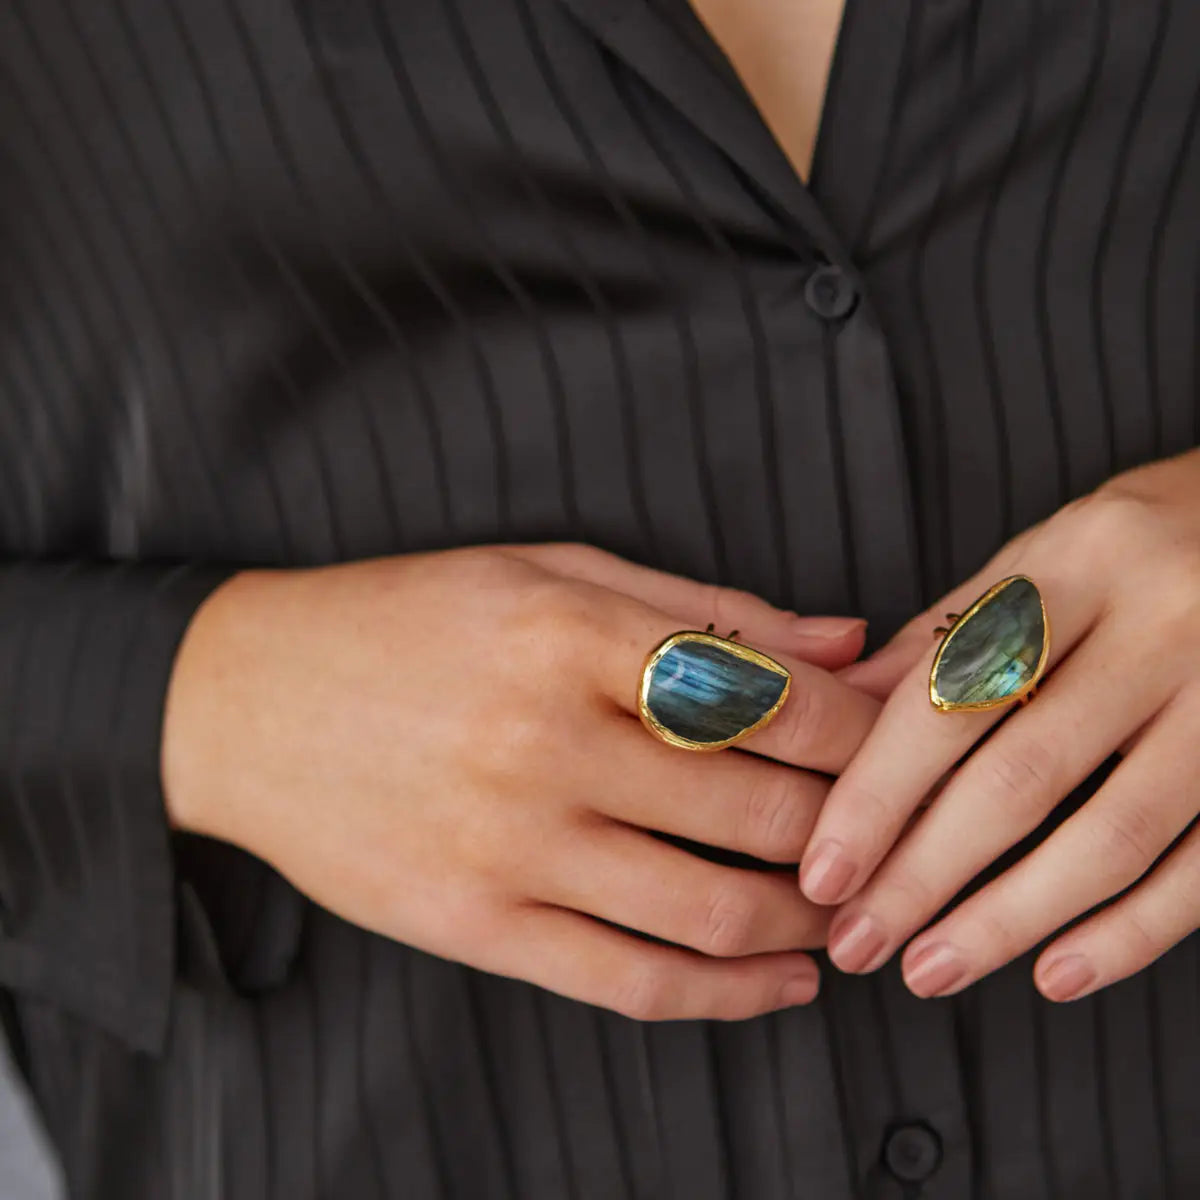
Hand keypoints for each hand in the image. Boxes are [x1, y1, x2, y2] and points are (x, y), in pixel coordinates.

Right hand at [162, 543, 877, 1020]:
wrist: (245, 700)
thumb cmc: (403, 619)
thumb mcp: (547, 570)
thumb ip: (701, 607)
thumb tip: (842, 640)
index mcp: (569, 634)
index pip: (771, 698)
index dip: (862, 729)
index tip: (898, 742)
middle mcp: (545, 743)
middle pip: (762, 810)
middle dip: (856, 828)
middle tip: (893, 829)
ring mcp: (509, 847)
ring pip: (714, 910)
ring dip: (812, 919)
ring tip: (850, 905)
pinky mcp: (476, 928)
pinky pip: (633, 984)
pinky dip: (731, 996)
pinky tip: (785, 981)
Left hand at [800, 448, 1199, 1002]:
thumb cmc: (1147, 543)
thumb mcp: (1045, 555)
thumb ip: (946, 633)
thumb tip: (841, 711)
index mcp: (1081, 561)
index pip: (953, 694)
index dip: (877, 794)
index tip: (825, 870)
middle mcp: (1164, 625)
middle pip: (1022, 776)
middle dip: (924, 876)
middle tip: (859, 941)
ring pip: (1112, 835)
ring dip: (1009, 920)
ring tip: (932, 969)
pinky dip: (1131, 933)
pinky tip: (1056, 972)